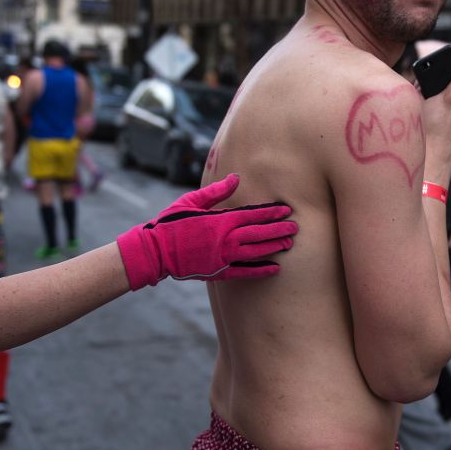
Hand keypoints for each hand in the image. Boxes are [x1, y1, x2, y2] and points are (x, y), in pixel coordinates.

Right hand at [117, 174, 297, 289]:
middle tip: (296, 227)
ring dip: (273, 247)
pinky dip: (260, 270)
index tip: (286, 210)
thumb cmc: (171, 223)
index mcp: (219, 220)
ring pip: (255, 251)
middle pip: (258, 233)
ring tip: (290, 244)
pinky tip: (275, 268)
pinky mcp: (218, 272)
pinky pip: (244, 271)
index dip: (270, 213)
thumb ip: (216, 192)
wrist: (155, 251)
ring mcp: (222, 257)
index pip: (252, 215)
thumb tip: (236, 178)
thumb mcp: (192, 201)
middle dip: (278, 229)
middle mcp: (224, 239)